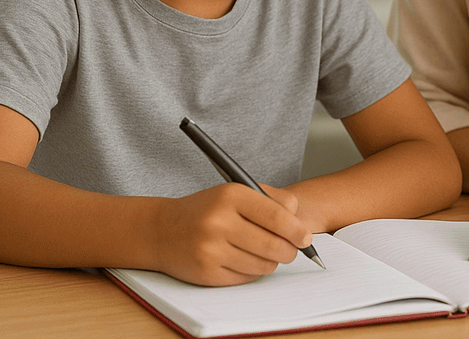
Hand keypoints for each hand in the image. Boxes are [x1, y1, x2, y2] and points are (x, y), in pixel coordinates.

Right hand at [154, 182, 312, 285]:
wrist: (162, 230)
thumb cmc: (207, 209)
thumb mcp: (235, 191)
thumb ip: (271, 199)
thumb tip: (299, 221)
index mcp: (230, 196)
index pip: (275, 216)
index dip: (296, 229)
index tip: (306, 237)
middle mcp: (219, 222)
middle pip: (273, 245)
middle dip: (290, 250)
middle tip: (293, 249)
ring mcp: (211, 250)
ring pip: (262, 265)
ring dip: (272, 262)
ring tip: (266, 252)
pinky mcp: (206, 273)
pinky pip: (246, 278)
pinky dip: (253, 271)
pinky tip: (245, 260)